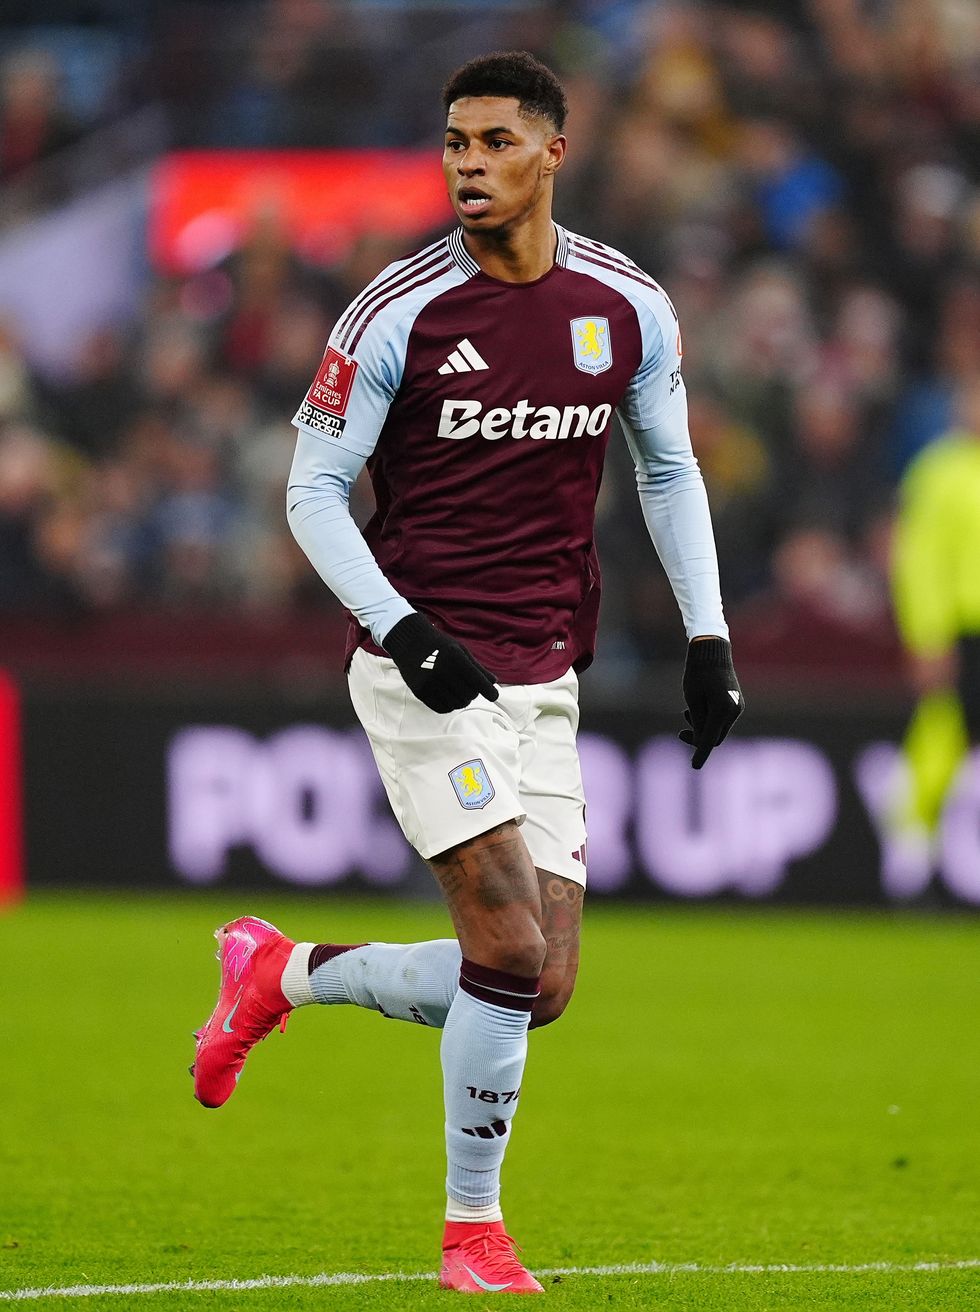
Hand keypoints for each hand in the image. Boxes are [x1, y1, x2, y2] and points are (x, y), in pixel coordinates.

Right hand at [383, 613, 498, 712]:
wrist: (409, 641)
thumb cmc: (439, 644)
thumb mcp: (460, 650)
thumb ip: (476, 667)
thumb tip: (493, 682)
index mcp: (455, 658)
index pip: (477, 682)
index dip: (489, 691)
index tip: (494, 695)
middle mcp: (441, 671)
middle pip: (469, 695)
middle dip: (473, 692)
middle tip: (469, 686)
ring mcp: (429, 683)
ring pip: (457, 704)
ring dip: (462, 700)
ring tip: (458, 690)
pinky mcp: (420, 692)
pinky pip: (442, 708)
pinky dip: (449, 705)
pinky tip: (449, 696)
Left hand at [680, 636, 742, 768]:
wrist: (713, 652)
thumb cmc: (698, 673)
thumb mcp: (692, 699)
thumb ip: (697, 722)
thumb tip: (701, 741)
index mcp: (721, 709)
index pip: (709, 739)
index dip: (700, 754)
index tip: (694, 767)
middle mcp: (733, 711)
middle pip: (715, 737)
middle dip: (698, 738)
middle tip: (681, 733)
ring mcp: (737, 708)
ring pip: (718, 729)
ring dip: (703, 728)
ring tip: (687, 713)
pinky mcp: (736, 705)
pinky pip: (722, 720)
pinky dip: (709, 720)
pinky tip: (697, 709)